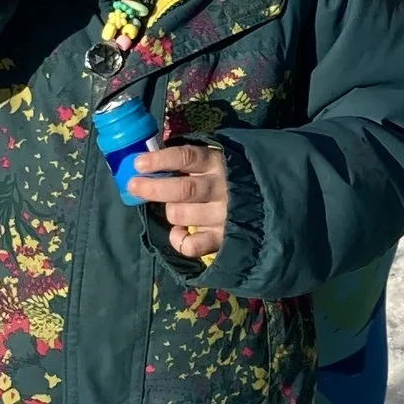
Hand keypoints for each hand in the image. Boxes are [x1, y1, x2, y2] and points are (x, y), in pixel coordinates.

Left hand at [130, 140, 229, 257]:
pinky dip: (179, 240)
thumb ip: (190, 160)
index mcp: (217, 163)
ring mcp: (223, 214)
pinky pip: (192, 245)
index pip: (187, 157)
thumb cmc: (229, 176)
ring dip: (169, 212)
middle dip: (153, 188)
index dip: (160, 160)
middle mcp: (221, 188)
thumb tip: (149, 161)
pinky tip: (178, 232)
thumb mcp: (215, 159)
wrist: (269, 199)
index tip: (138, 163)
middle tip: (133, 186)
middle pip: (182, 189)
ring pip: (182, 215)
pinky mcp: (223, 238)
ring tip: (171, 208)